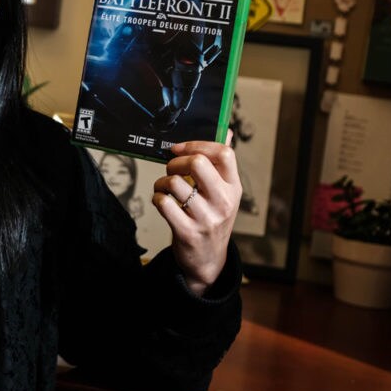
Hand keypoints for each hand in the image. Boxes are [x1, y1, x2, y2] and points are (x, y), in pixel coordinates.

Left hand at [151, 136, 240, 295]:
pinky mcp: (187, 231)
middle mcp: (223, 202)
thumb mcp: (224, 193)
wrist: (208, 261)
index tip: (180, 149)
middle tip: (172, 170)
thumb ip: (221, 164)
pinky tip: (162, 202)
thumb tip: (225, 130)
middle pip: (197, 163)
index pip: (224, 153)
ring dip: (162, 182)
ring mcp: (206, 218)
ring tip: (165, 188)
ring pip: (174, 182)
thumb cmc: (212, 219)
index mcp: (233, 188)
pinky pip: (163, 203)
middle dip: (176, 162)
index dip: (197, 144)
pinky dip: (157, 198)